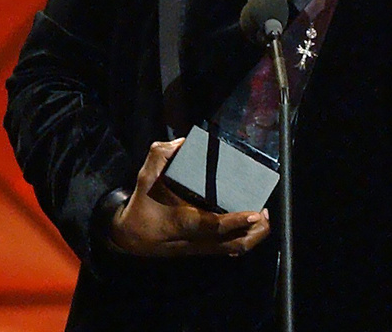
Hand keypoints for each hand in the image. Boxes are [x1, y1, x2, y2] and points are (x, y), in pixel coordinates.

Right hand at [109, 138, 270, 256]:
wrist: (128, 237)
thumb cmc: (142, 204)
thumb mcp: (146, 177)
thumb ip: (162, 155)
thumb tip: (186, 141)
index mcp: (182, 221)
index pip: (213, 225)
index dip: (236, 221)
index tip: (255, 213)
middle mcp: (194, 239)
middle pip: (232, 244)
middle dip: (253, 232)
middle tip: (263, 213)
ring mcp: (199, 247)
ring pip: (233, 250)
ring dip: (252, 237)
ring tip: (262, 218)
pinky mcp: (201, 251)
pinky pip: (227, 250)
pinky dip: (243, 241)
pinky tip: (250, 227)